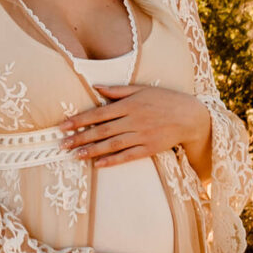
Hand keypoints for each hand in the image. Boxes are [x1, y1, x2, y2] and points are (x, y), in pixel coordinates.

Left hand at [60, 84, 211, 175]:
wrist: (190, 116)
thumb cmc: (164, 99)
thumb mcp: (141, 89)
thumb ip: (117, 90)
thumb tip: (95, 87)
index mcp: (128, 105)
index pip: (98, 114)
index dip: (79, 120)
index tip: (63, 126)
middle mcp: (133, 120)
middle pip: (101, 130)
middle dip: (80, 137)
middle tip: (62, 144)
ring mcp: (141, 136)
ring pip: (112, 144)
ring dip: (92, 151)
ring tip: (75, 155)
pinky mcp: (149, 149)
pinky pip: (128, 156)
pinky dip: (113, 160)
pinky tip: (99, 165)